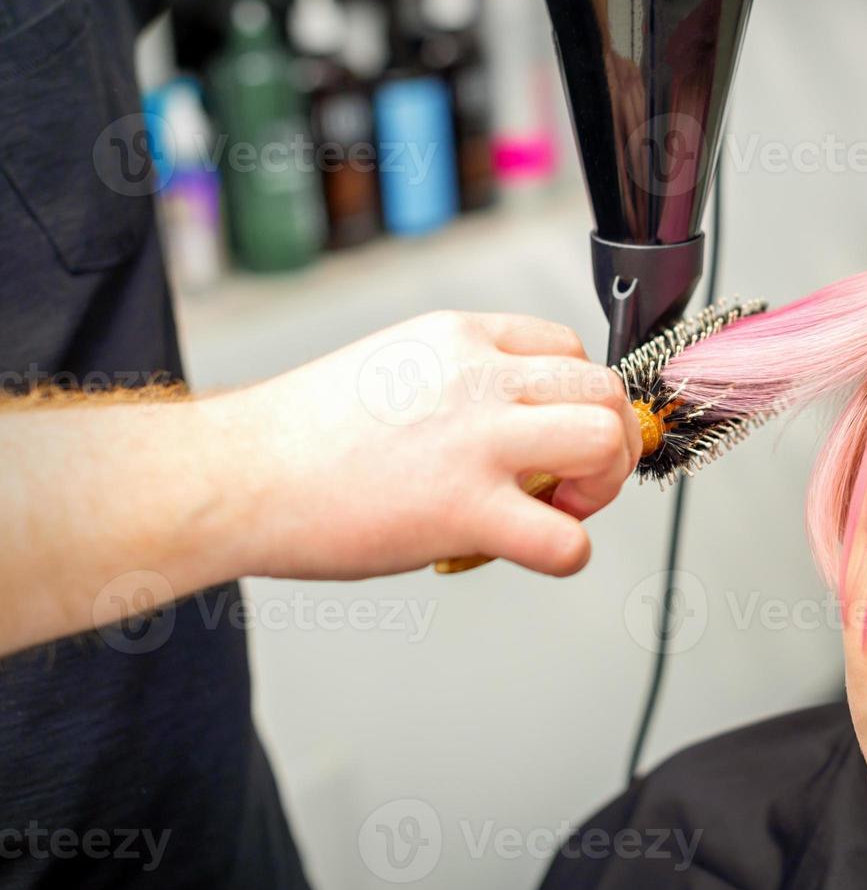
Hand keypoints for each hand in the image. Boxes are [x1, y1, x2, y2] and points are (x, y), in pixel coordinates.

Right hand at [204, 311, 640, 579]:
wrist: (233, 475)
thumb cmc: (300, 435)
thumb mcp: (393, 365)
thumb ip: (461, 383)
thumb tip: (511, 427)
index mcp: (460, 336)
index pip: (568, 348)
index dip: (577, 399)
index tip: (554, 434)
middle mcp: (479, 376)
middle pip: (603, 390)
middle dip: (609, 439)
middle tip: (576, 479)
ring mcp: (476, 439)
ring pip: (603, 441)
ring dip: (603, 484)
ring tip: (562, 508)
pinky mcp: (464, 508)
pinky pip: (566, 538)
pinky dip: (568, 553)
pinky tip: (535, 552)